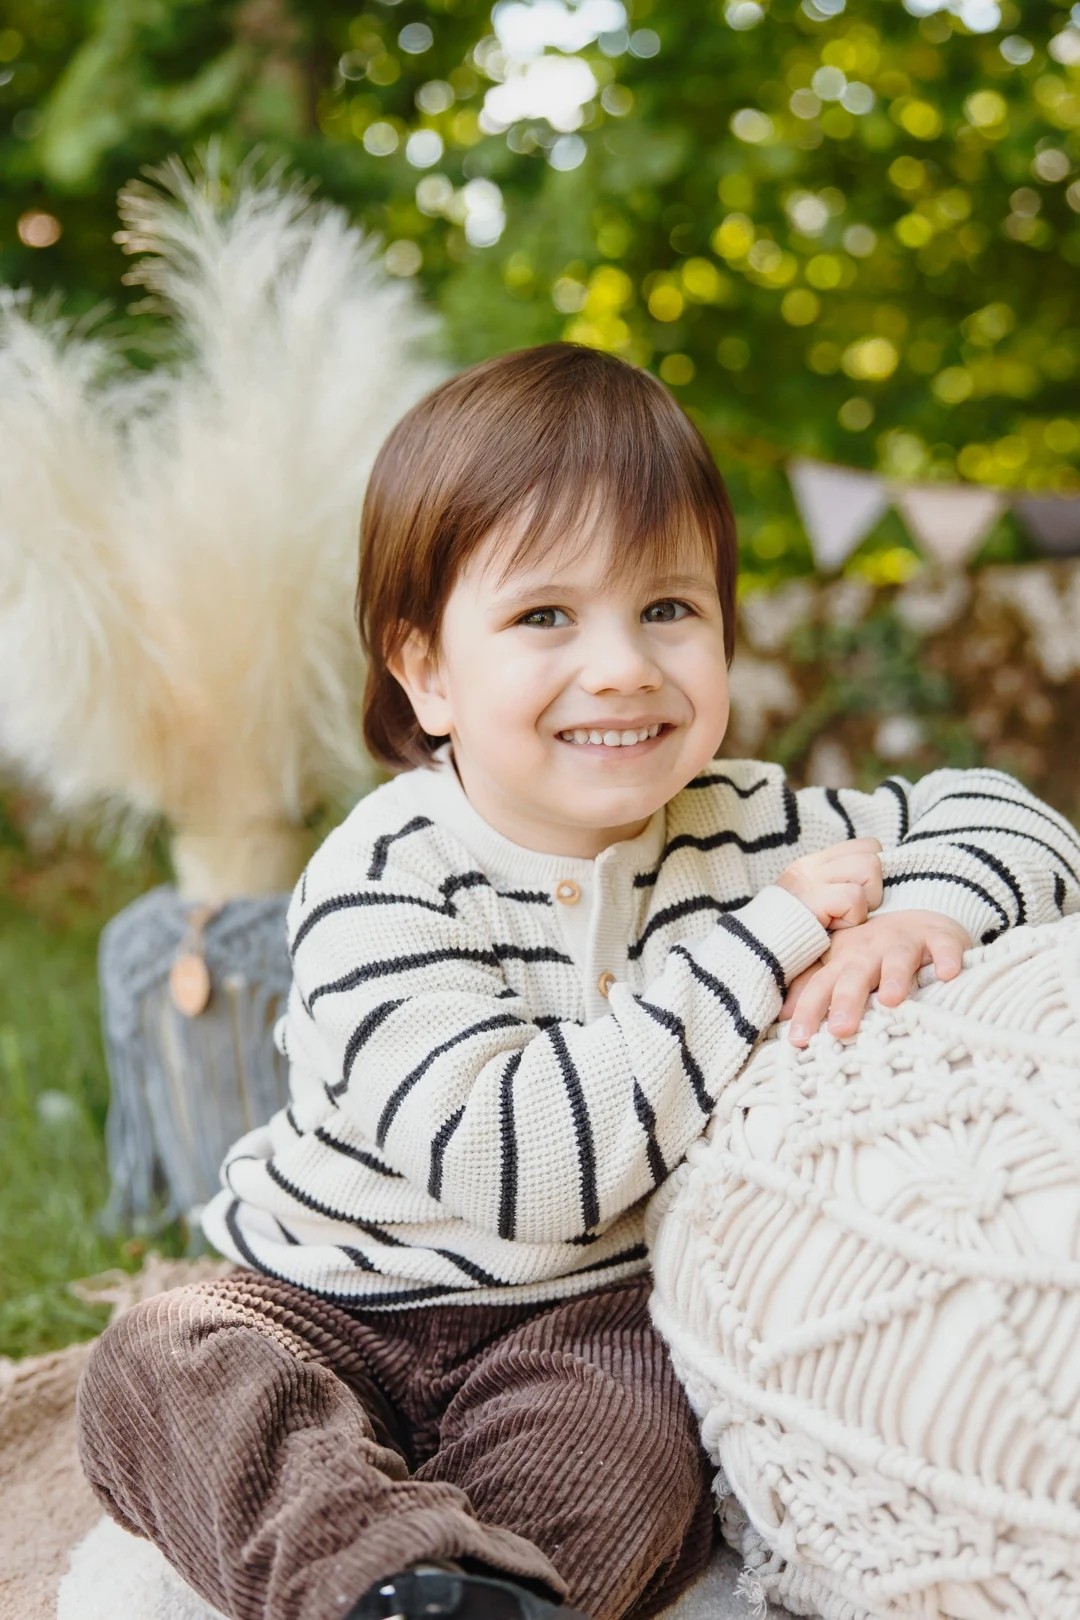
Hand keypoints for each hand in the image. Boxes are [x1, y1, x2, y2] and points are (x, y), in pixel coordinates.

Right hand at [775, 838, 882, 930]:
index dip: (875, 872)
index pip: (867, 846)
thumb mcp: (815, 903)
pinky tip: (832, 929)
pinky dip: (851, 919)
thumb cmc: (792, 936)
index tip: (862, 897)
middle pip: (872, 854)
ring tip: (842, 918)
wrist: (756, 953)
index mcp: (815, 863)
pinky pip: (854, 898)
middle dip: (874, 887)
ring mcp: (811, 879)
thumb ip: (838, 886)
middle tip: (852, 911)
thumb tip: (878, 882)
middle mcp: (812, 865)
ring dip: (865, 902)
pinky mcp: (812, 898)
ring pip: (869, 868)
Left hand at [778, 910, 970, 1047]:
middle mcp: (869, 950)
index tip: (798, 1039)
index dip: (808, 1010)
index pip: (820, 985)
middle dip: (846, 1000)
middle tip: (840, 1029)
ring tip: (891, 1000)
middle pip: (854, 975)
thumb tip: (782, 1018)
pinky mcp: (939, 936)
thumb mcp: (841, 967)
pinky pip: (944, 946)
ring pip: (897, 958)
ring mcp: (905, 942)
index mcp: (842, 960)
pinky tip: (948, 975)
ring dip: (894, 977)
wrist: (918, 917)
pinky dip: (947, 958)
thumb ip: (813, 989)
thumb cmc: (872, 953)